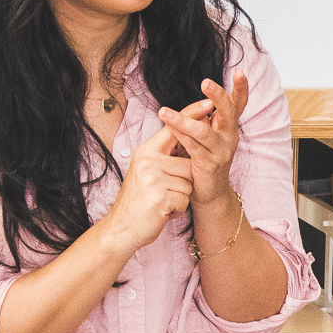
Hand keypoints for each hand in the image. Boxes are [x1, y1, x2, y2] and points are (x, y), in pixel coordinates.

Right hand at [98, 125, 196, 254]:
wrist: (122, 228)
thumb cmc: (138, 201)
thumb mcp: (146, 172)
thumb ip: (163, 156)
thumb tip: (186, 142)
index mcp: (146, 152)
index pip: (173, 129)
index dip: (192, 115)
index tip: (210, 104)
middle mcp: (148, 161)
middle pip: (188, 164)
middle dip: (183, 182)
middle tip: (164, 193)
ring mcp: (154, 179)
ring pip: (189, 183)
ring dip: (180, 197)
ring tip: (162, 202)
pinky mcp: (160, 197)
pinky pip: (185, 199)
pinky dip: (178, 210)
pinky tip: (162, 211)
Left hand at [160, 72, 248, 205]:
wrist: (209, 192)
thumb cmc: (205, 159)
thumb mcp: (207, 134)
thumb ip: (204, 118)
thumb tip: (197, 101)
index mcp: (229, 127)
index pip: (238, 104)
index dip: (241, 89)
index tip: (240, 72)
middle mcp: (230, 137)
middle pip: (228, 112)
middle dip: (218, 96)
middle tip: (206, 82)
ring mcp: (221, 151)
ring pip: (204, 131)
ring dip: (183, 120)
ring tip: (163, 111)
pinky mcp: (209, 164)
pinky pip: (192, 146)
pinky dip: (179, 135)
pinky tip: (167, 126)